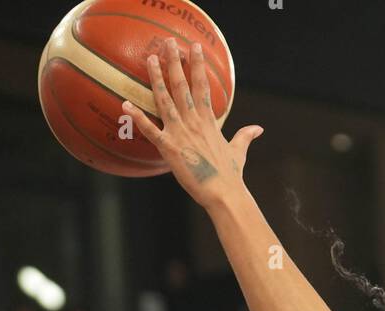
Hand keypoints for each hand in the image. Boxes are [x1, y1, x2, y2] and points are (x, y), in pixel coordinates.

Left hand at [123, 38, 262, 208]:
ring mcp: (180, 134)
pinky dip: (138, 118)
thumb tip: (258, 129)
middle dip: (175, 62)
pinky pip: (150, 131)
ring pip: (165, 100)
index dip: (197, 64)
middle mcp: (193, 122)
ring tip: (151, 60)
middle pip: (182, 86)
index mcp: (208, 121)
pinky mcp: (169, 149)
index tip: (194, 46)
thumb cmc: (230, 176)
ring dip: (157, 79)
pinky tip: (126, 105)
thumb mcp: (239, 152)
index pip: (202, 86)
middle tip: (168, 42)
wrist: (224, 194)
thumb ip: (245, 136)